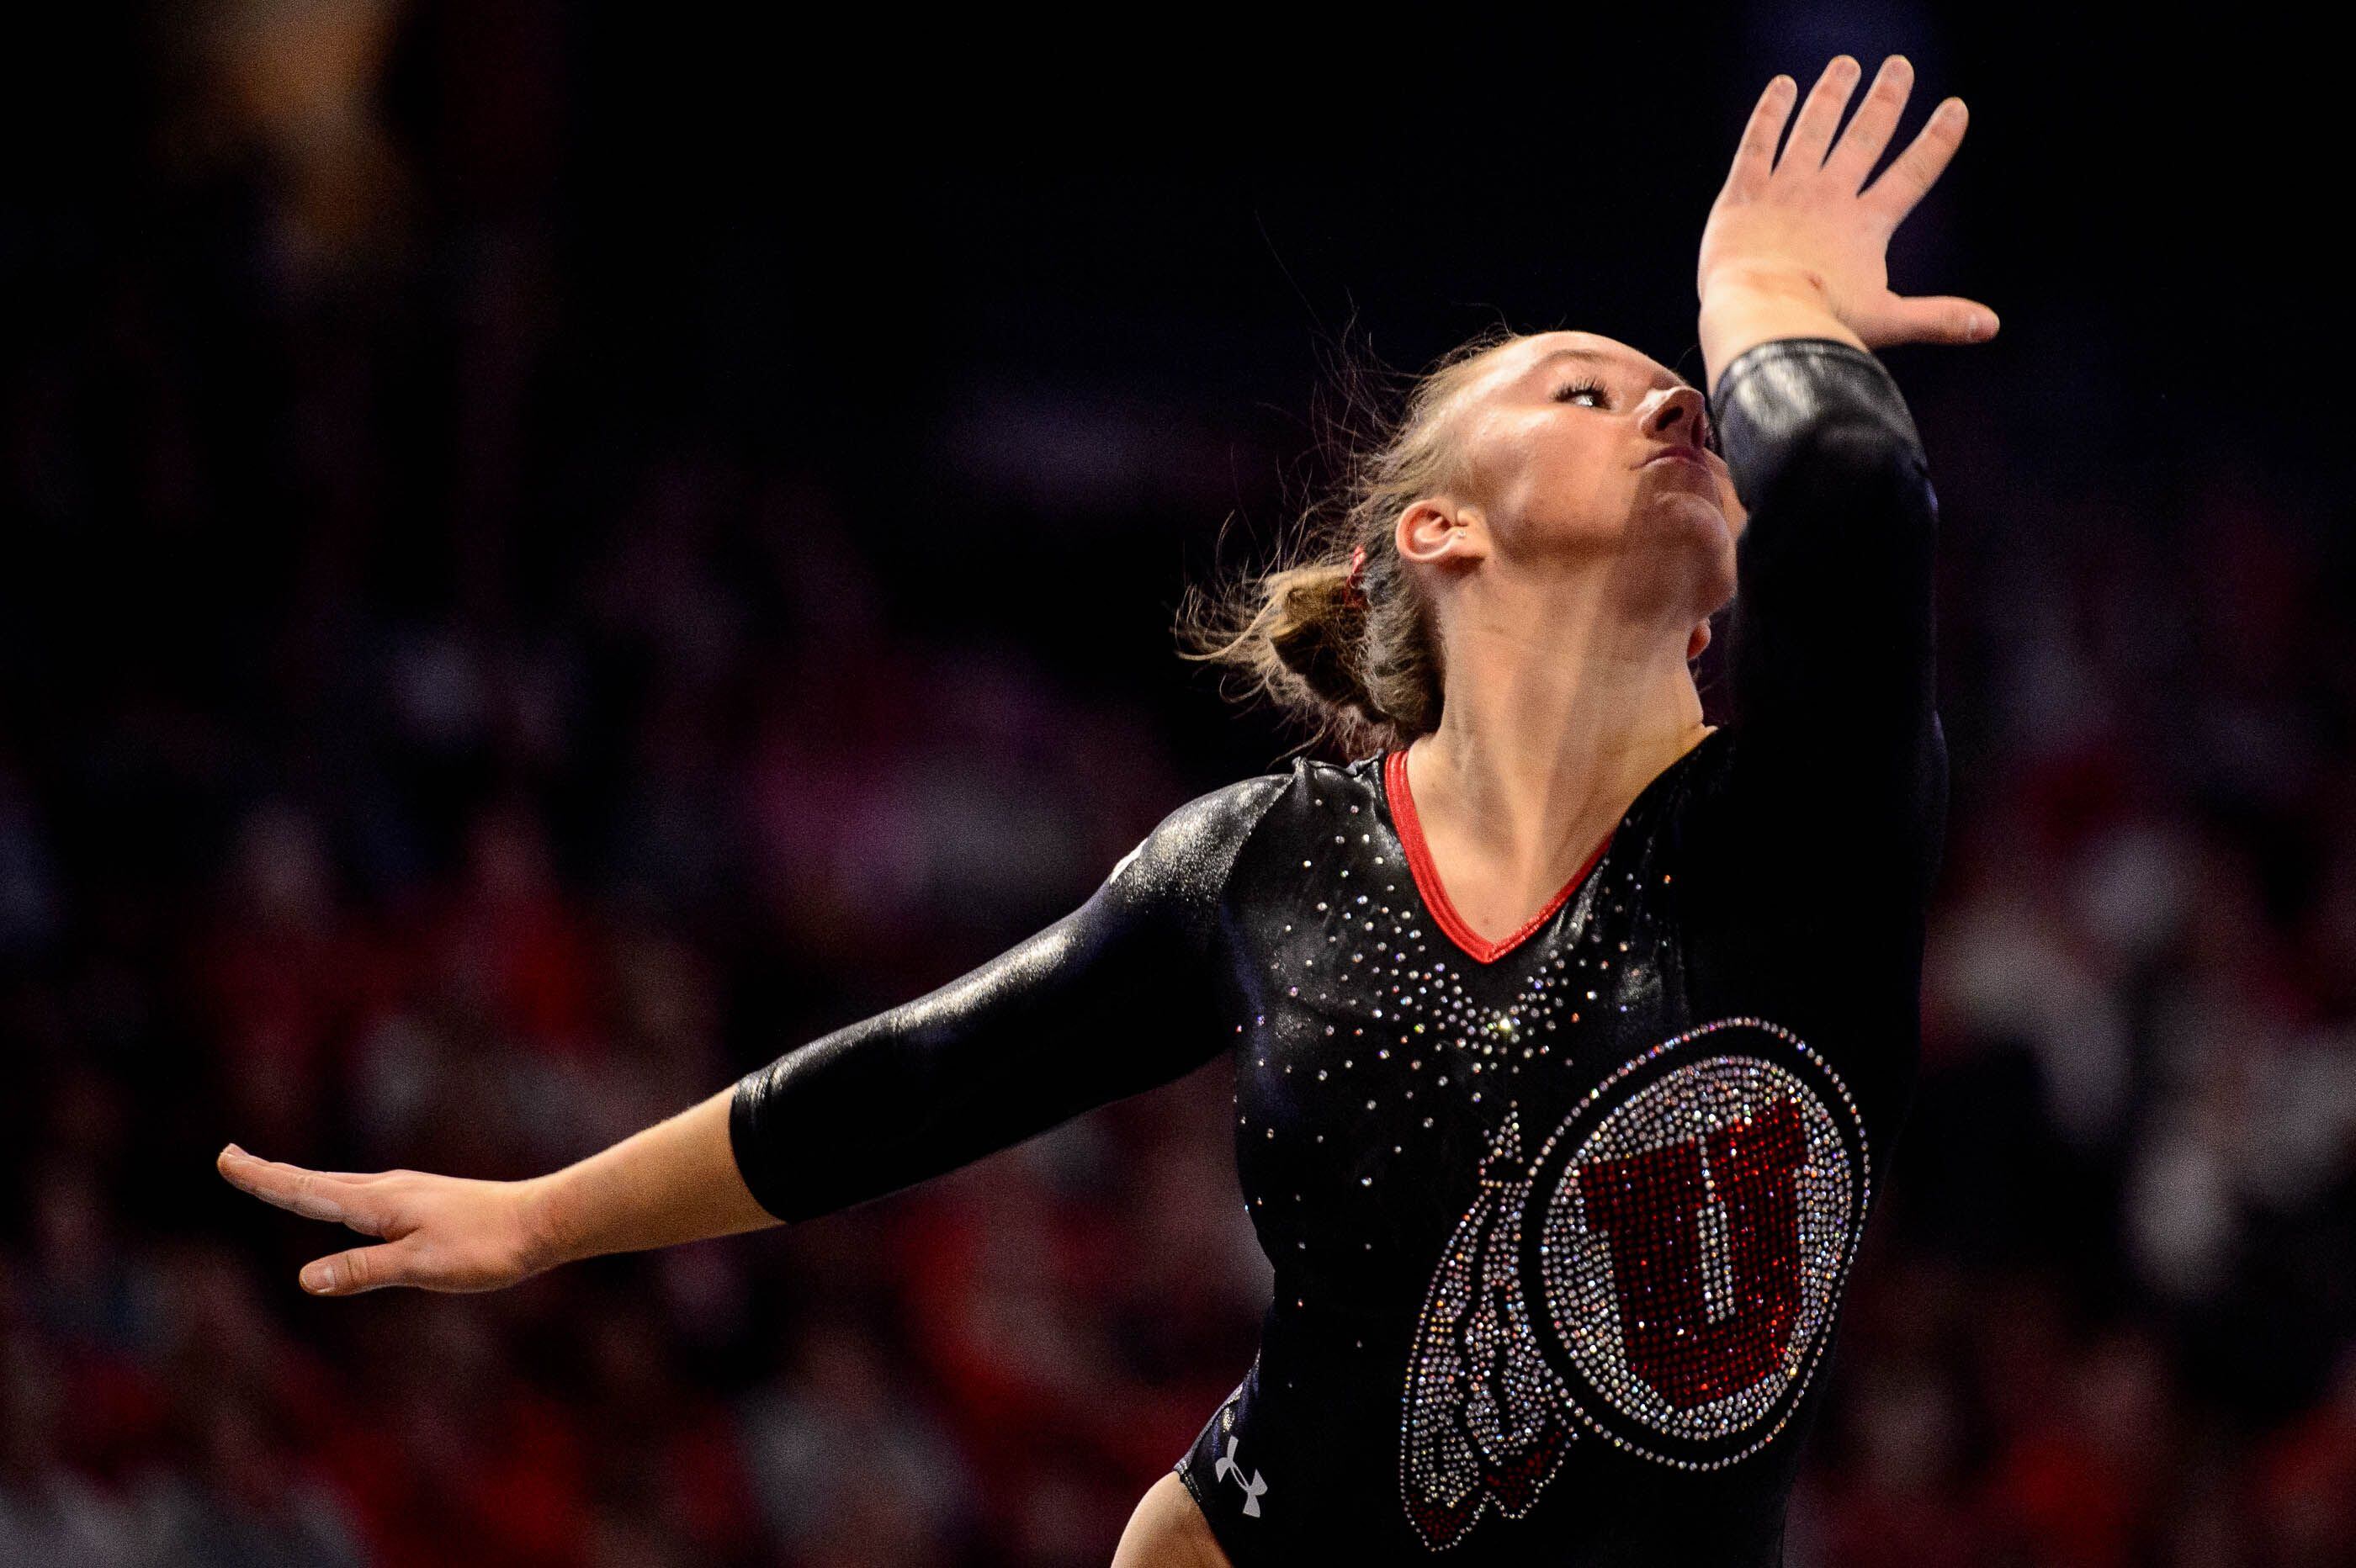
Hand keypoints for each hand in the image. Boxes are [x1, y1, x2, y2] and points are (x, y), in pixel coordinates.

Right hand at [217, 1143, 556, 1295]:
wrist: (543, 1222)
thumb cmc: (486, 1247)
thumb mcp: (421, 1266)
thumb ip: (363, 1270)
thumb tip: (303, 1279)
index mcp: (377, 1203)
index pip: (305, 1190)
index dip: (262, 1179)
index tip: (224, 1159)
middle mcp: (386, 1189)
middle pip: (314, 1181)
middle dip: (270, 1174)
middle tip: (230, 1160)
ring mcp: (407, 1193)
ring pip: (341, 1185)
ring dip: (301, 1182)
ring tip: (276, 1180)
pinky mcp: (425, 1201)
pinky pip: (365, 1195)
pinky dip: (336, 1193)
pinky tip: (348, 1203)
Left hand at [1698, 56, 1996, 350]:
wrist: (1760, 317)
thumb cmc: (1821, 326)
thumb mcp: (1886, 322)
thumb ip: (1937, 318)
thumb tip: (1991, 326)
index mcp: (1865, 225)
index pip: (1912, 174)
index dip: (1936, 141)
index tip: (1955, 108)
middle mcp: (1828, 197)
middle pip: (1864, 137)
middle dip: (1885, 100)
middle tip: (1899, 67)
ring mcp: (1785, 191)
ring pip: (1813, 130)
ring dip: (1832, 94)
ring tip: (1846, 65)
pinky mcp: (1744, 194)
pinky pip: (1758, 143)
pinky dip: (1771, 113)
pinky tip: (1782, 87)